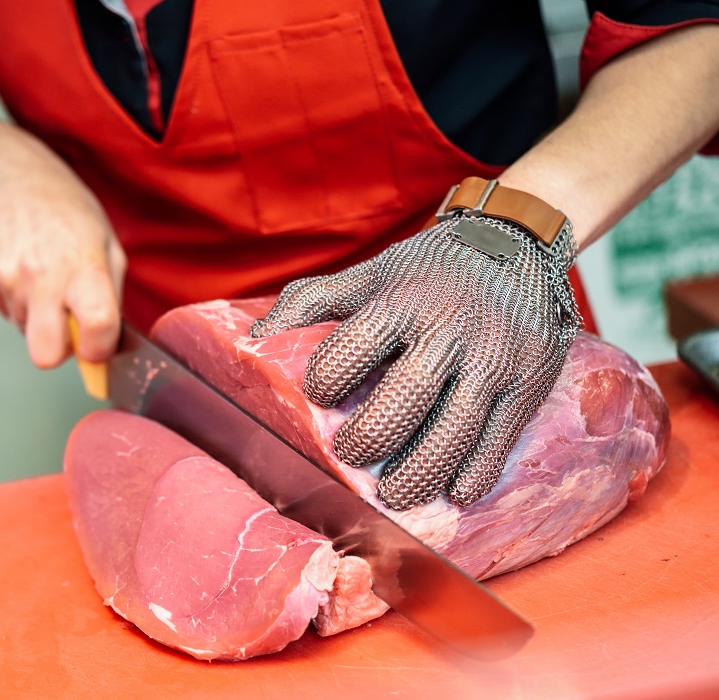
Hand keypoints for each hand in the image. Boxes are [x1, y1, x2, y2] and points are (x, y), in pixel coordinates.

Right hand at [0, 133, 125, 368]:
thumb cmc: (66, 210)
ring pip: (25, 331)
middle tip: (66, 322)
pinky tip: (20, 267)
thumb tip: (106, 348)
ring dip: (37, 314)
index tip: (97, 344)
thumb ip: (110, 298)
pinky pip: (4, 311)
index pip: (96, 326)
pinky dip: (15, 299)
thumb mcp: (106, 244)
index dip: (99, 349)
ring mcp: (6, 276)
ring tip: (41, 274)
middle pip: (45, 355)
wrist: (10, 175)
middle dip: (58, 350)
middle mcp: (42, 274)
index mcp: (83, 265)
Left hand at [251, 216, 579, 508]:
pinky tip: (454, 491)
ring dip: (419, 472)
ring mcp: (494, 359)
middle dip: (369, 439)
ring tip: (394, 494)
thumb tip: (256, 336)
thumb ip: (313, 301)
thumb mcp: (371, 272)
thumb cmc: (429, 268)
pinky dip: (476, 471)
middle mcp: (450, 329)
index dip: (328, 381)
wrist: (518, 242)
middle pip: (404, 400)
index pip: (353, 349)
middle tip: (350, 456)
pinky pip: (500, 438)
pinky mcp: (530, 382)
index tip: (320, 399)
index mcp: (401, 300)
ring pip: (454, 430)